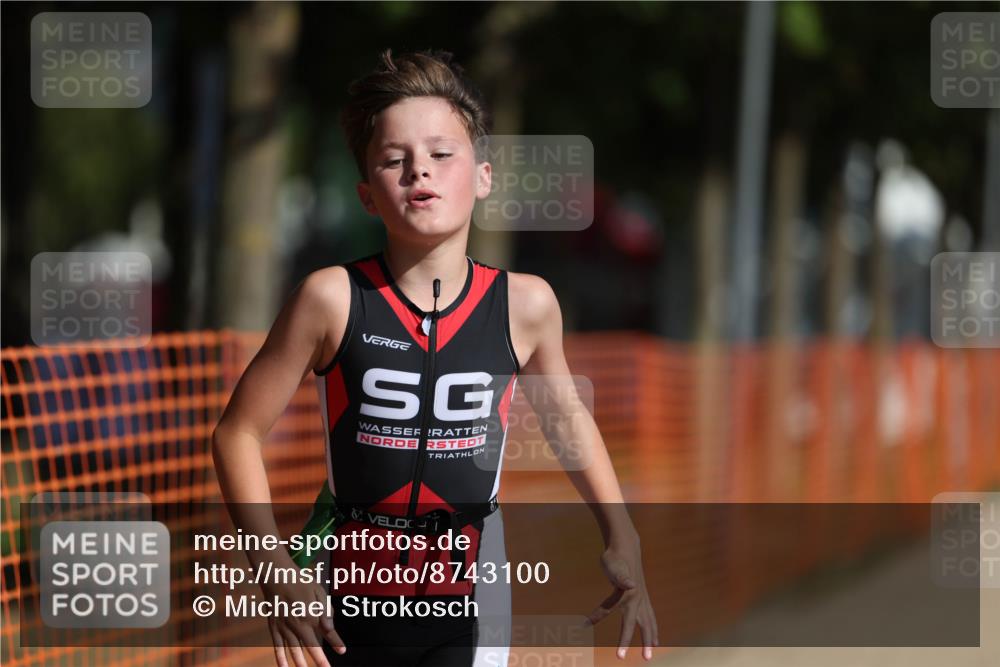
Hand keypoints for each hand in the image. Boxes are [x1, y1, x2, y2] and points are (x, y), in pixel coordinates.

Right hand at [259, 558, 345, 666]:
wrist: (276, 575)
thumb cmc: (300, 582)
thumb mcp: (318, 591)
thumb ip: (325, 610)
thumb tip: (330, 628)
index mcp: (311, 614)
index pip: (327, 633)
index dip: (336, 642)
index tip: (343, 651)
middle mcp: (298, 624)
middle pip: (310, 646)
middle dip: (319, 660)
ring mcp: (284, 627)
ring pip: (294, 650)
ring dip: (301, 663)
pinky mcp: (274, 627)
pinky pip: (277, 645)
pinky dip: (280, 657)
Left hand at [584, 539, 657, 660]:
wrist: (626, 547)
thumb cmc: (615, 557)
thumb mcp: (613, 564)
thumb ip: (621, 577)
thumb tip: (630, 585)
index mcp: (627, 592)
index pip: (608, 608)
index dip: (596, 616)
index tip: (583, 624)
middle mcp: (637, 599)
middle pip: (633, 624)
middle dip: (626, 641)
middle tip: (620, 658)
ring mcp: (642, 599)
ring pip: (648, 623)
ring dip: (649, 639)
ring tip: (650, 653)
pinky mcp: (643, 599)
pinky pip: (650, 618)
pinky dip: (653, 629)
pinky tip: (654, 638)